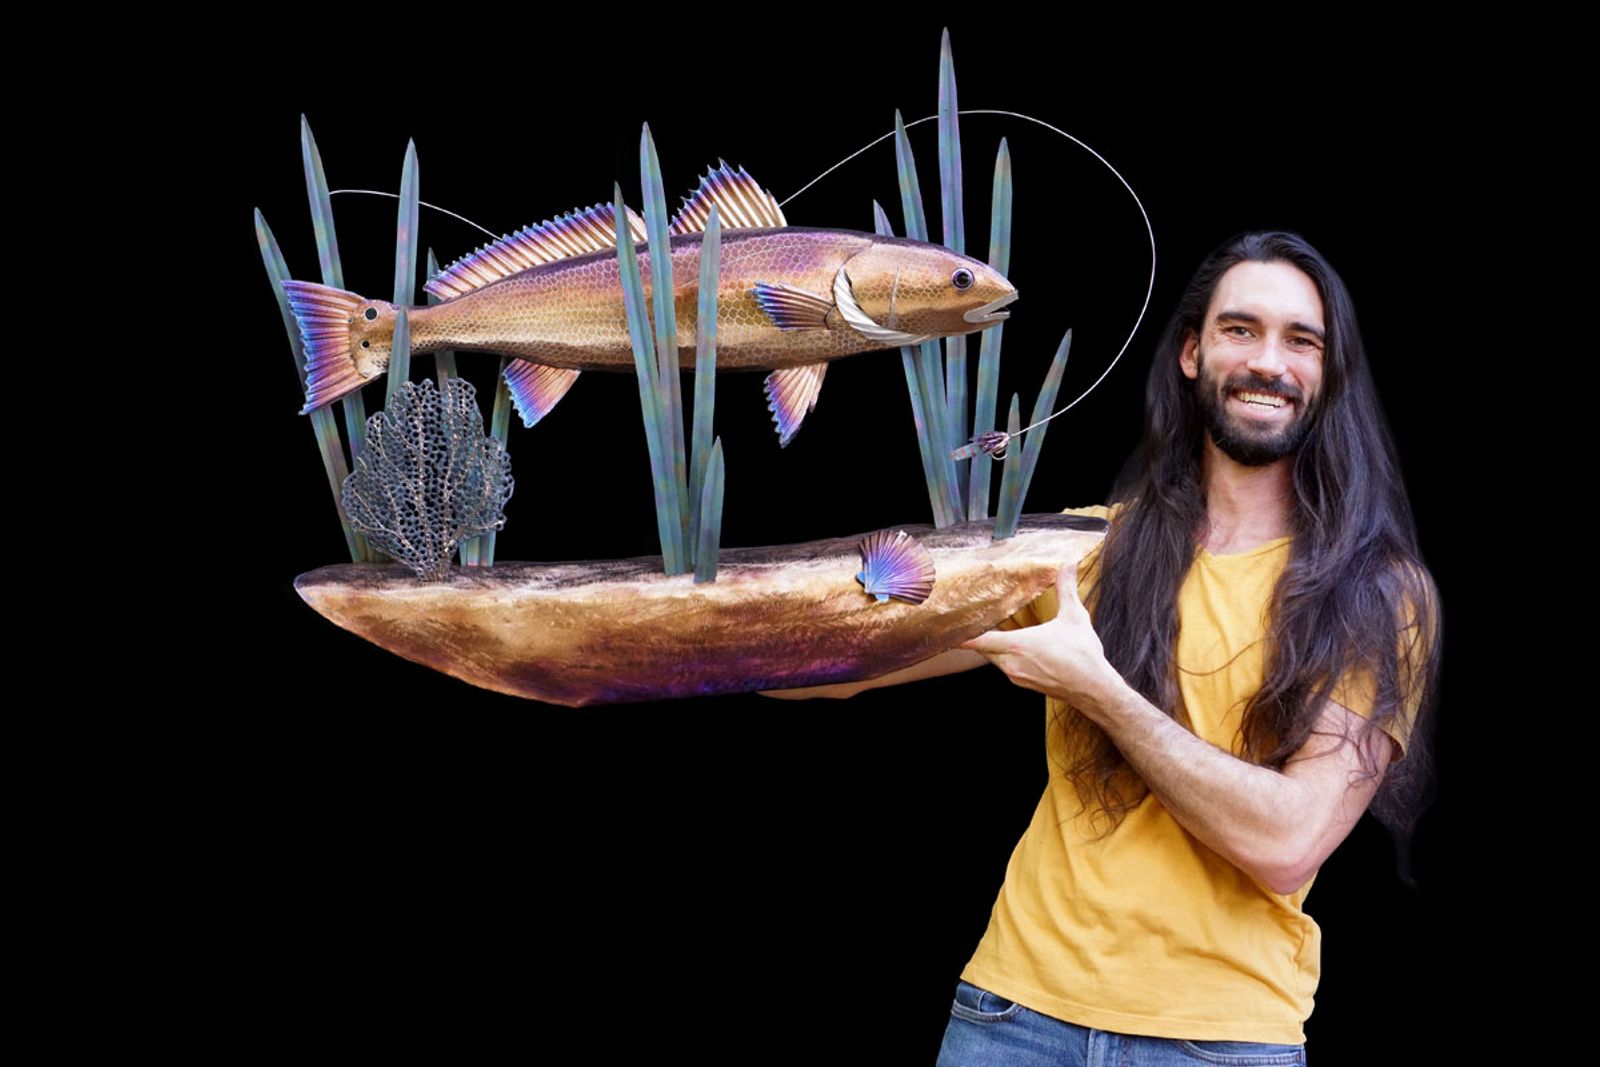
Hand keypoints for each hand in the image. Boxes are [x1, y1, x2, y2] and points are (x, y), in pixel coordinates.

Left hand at [960, 560, 1122, 711]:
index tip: (949, 627)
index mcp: (1018, 645)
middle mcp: (1011, 663)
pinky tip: (1018, 649)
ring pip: (995, 658)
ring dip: (995, 647)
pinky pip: (1007, 668)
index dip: (961, 634)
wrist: (1093, 689)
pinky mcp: (1024, 684)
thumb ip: (1066, 589)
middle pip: (984, 648)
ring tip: (997, 633)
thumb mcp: (1074, 617)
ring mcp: (1016, 676)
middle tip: (972, 623)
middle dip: (980, 636)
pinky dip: (1006, 657)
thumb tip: (1068, 565)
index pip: (978, 640)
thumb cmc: (1082, 655)